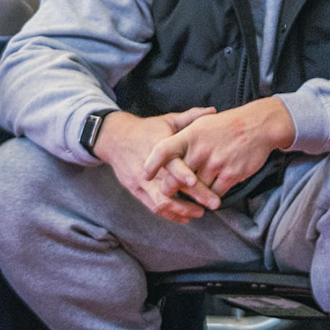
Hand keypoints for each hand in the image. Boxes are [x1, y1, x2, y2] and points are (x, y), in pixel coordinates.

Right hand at [95, 107, 221, 221]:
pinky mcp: (136, 191)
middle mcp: (149, 168)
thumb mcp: (167, 120)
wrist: (114, 139)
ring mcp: (141, 182)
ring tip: (201, 212)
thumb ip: (191, 117)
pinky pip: (153, 207)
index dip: (181, 173)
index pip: (169, 163)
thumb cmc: (147, 129)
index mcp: (157, 148)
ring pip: (161, 202)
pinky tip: (185, 218)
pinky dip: (170, 214)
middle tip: (214, 203)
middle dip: (194, 197)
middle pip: (170, 188)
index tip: (195, 181)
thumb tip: (213, 111)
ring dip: (183, 210)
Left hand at [142, 98, 296, 204]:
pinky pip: (214, 193)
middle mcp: (200, 150)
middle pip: (177, 178)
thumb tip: (167, 155)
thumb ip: (184, 138)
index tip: (145, 174)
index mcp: (190, 135)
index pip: (163, 150)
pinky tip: (211, 194)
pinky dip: (211, 196)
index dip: (152, 164)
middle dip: (171, 188)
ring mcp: (216, 164)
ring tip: (192, 195)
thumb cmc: (228, 125)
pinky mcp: (230, 175)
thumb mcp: (202, 124)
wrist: (258, 126)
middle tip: (169, 192)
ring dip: (194, 194)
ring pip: (196, 189)